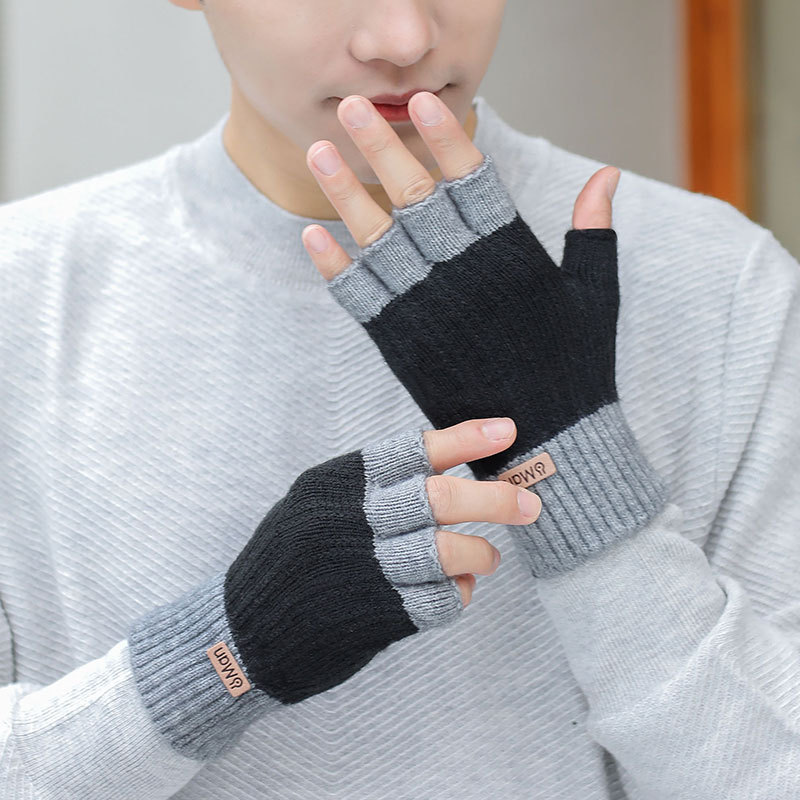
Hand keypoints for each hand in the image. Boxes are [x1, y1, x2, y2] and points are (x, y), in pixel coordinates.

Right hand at [219, 415, 536, 704]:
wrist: (242, 636)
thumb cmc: (286, 562)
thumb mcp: (312, 507)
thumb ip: (368, 489)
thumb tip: (441, 469)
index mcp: (334, 486)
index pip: (409, 451)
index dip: (462, 438)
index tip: (506, 430)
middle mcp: (350, 523)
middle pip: (438, 499)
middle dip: (494, 497)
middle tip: (530, 504)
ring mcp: (363, 571)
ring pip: (446, 551)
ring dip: (480, 553)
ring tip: (488, 557)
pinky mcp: (376, 617)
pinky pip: (439, 600)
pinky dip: (458, 593)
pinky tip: (454, 588)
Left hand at [300, 91, 619, 483]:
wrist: (547, 437)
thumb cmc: (574, 364)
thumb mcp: (593, 293)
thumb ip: (592, 231)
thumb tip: (607, 174)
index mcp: (510, 255)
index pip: (471, 180)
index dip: (444, 139)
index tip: (419, 103)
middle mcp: (463, 274)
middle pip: (415, 198)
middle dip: (382, 149)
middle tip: (351, 108)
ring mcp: (427, 308)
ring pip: (379, 240)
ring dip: (347, 195)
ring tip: (320, 152)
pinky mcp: (402, 343)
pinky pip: (360, 299)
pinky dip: (335, 267)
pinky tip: (312, 234)